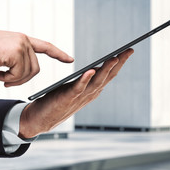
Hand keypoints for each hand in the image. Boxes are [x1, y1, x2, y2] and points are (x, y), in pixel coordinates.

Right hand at [0, 28, 73, 86]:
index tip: (69, 59)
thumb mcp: (0, 53)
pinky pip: (19, 75)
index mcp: (21, 39)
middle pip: (35, 68)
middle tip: (6, 81)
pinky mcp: (15, 52)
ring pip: (29, 73)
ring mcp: (20, 45)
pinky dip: (8, 79)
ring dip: (13, 80)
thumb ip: (14, 59)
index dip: (58, 53)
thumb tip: (20, 73)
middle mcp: (24, 40)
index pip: (45, 46)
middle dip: (22, 79)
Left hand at [19, 49, 133, 137]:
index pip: (109, 75)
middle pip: (107, 77)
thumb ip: (85, 81)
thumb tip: (94, 69)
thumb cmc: (56, 102)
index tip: (128, 50)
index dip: (119, 62)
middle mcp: (89, 94)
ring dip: (105, 70)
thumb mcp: (74, 89)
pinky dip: (85, 79)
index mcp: (91, 90)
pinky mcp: (67, 98)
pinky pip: (78, 88)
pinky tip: (89, 70)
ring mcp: (79, 97)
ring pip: (96, 82)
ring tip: (114, 58)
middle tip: (128, 50)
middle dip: (119, 63)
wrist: (41, 119)